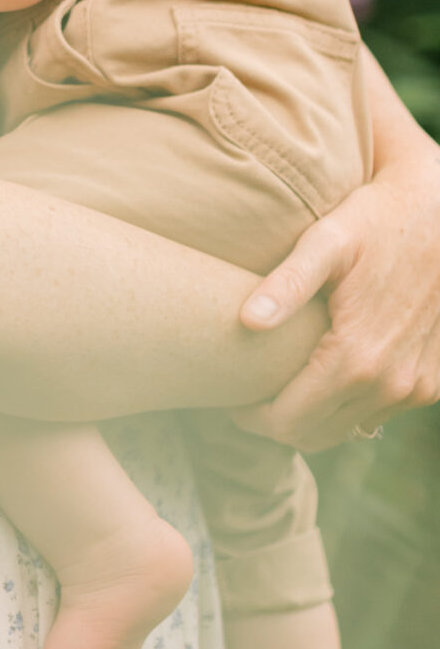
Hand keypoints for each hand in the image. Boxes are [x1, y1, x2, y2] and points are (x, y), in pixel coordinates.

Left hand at [233, 136, 439, 450]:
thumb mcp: (326, 242)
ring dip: (314, 418)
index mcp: (358, 357)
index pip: (291, 420)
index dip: (253, 418)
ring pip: (349, 428)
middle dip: (277, 424)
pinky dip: (349, 407)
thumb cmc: (376, 221)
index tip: (230, 401)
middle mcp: (392, 384)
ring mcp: (417, 388)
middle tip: (249, 396)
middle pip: (317, 434)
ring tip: (282, 385)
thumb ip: (287, 284)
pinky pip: (380, 413)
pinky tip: (325, 377)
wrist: (439, 214)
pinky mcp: (433, 383)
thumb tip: (247, 321)